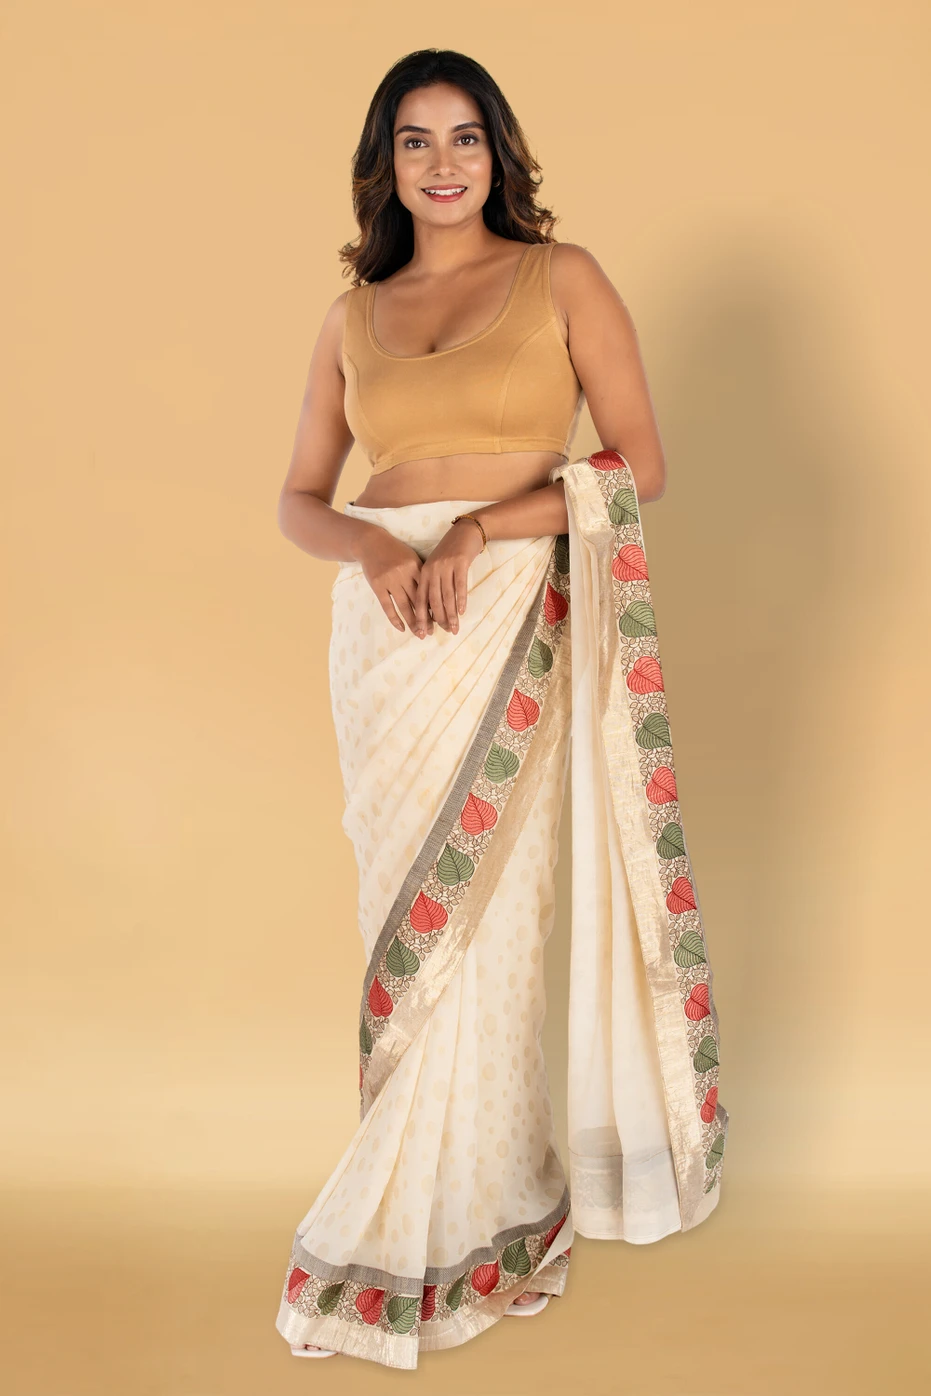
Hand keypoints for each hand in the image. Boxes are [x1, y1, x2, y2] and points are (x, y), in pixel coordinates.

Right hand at [353, 525, 429, 635]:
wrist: (371, 543)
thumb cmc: (395, 551)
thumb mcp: (411, 557)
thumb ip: (421, 574)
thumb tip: (435, 594)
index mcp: (415, 566)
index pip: (428, 590)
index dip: (435, 605)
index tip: (443, 618)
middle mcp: (403, 574)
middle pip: (418, 600)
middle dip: (426, 618)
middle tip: (432, 632)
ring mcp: (389, 580)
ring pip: (404, 606)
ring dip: (413, 622)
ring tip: (419, 634)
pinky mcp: (377, 586)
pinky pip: (387, 606)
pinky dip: (395, 619)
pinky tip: (402, 628)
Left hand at [414, 517, 485, 635]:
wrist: (465, 531)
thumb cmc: (450, 551)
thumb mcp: (436, 566)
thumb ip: (432, 584)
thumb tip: (433, 610)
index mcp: (423, 572)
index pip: (420, 599)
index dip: (421, 618)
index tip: (422, 633)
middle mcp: (432, 570)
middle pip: (433, 600)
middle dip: (438, 619)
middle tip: (445, 632)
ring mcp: (446, 566)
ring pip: (447, 596)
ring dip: (451, 614)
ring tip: (455, 628)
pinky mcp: (460, 563)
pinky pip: (460, 586)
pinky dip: (461, 600)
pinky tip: (462, 611)